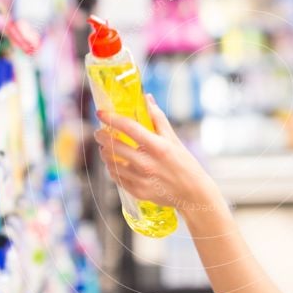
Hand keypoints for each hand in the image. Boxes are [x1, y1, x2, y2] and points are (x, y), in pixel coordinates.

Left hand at [94, 95, 218, 211]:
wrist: (193, 193)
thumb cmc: (185, 164)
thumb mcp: (174, 139)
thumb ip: (158, 119)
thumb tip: (146, 98)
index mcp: (158, 146)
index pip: (129, 127)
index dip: (112, 118)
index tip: (101, 113)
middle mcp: (147, 163)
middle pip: (114, 146)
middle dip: (102, 136)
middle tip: (99, 133)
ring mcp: (141, 179)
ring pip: (111, 163)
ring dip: (105, 153)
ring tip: (106, 148)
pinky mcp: (138, 191)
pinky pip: (116, 178)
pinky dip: (113, 168)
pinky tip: (115, 164)